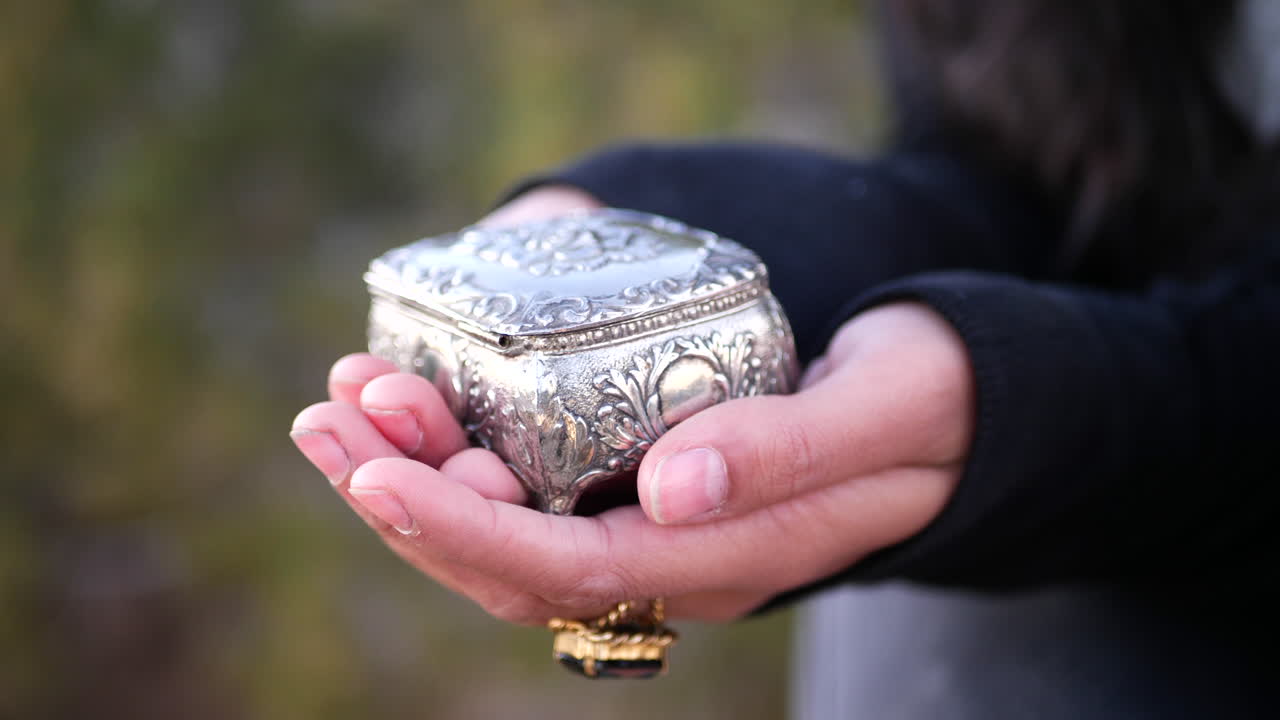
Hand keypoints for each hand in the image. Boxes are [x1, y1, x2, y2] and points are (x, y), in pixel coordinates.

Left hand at [290, 192, 974, 623]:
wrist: (956, 415)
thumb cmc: (927, 404)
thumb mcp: (882, 408)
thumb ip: (788, 451)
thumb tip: (670, 491)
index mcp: (728, 555)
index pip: (569, 566)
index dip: (463, 527)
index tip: (374, 473)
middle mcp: (675, 561)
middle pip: (511, 561)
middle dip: (407, 499)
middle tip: (328, 415)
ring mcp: (655, 534)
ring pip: (510, 532)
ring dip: (419, 474)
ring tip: (347, 402)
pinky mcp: (643, 497)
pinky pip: (534, 495)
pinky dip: (464, 454)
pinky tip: (420, 404)